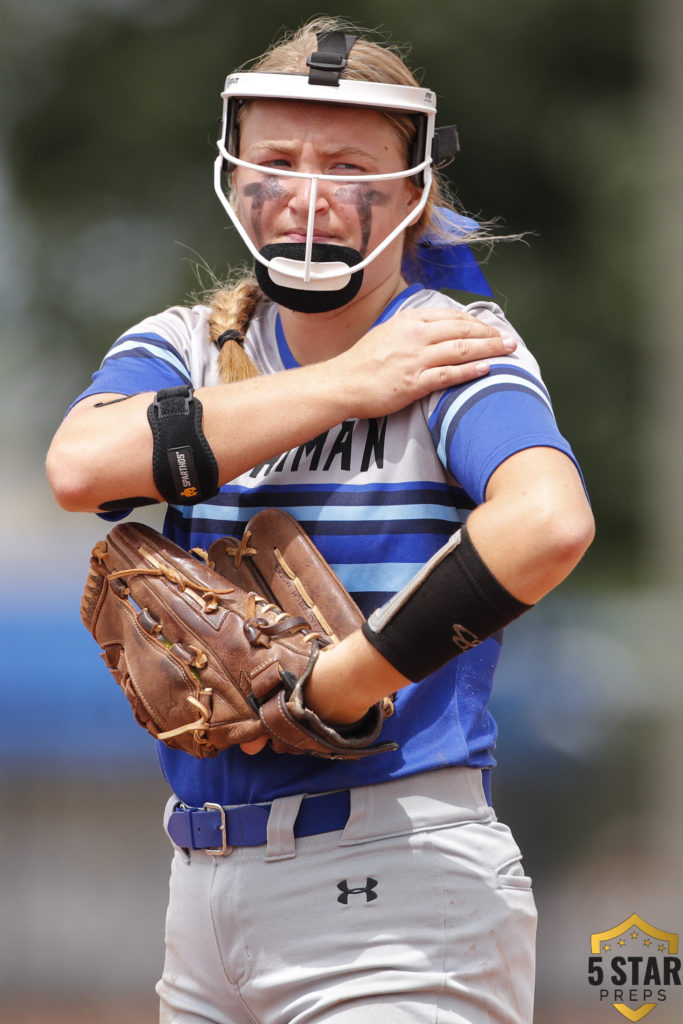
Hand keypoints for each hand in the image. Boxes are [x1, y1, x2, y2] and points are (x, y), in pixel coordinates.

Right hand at [332, 306, 515, 419]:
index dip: (476, 322)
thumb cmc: (362, 362)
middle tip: (509, 339)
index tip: (490, 328)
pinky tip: (487, 369)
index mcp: (409, 320)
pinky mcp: (414, 382)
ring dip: (489, 349)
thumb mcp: (387, 333)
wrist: (341, 383)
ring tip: (508, 351)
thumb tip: (435, 331)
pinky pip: (449, 374)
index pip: (451, 316)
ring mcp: (415, 358)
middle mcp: (415, 335)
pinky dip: (471, 371)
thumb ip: (412, 330)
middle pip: (462, 330)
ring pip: (461, 349)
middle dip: (490, 334)